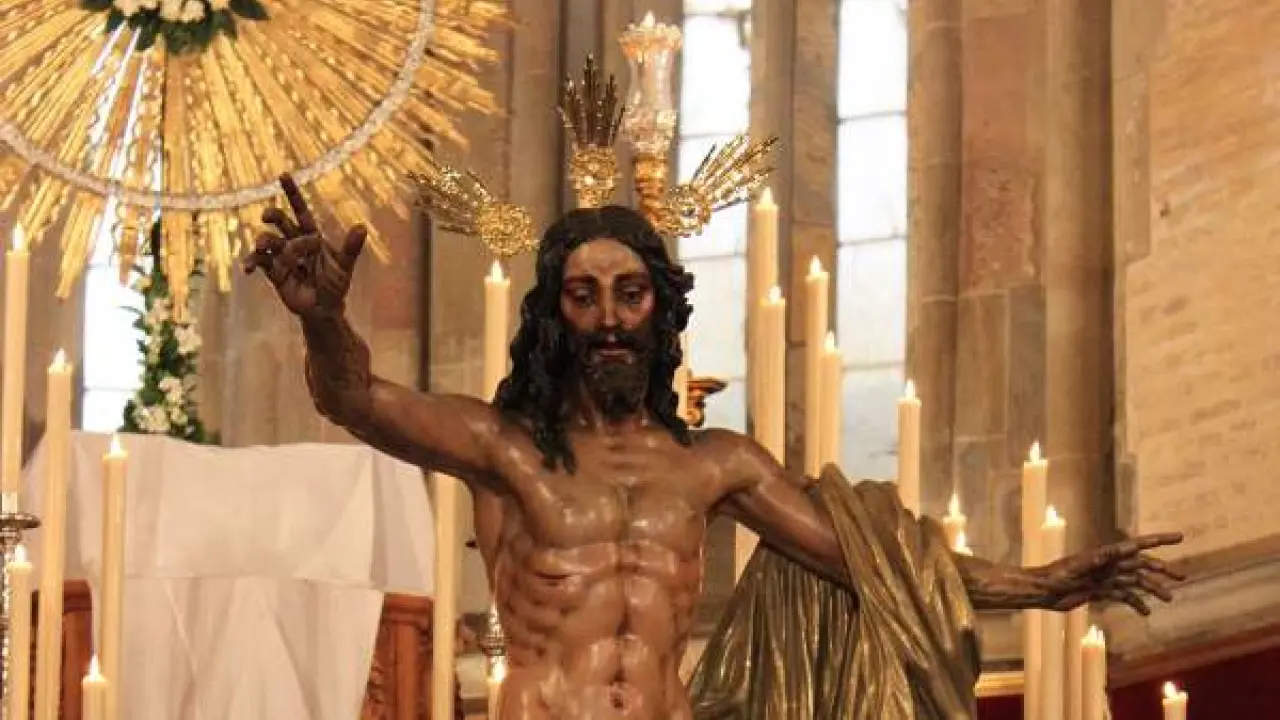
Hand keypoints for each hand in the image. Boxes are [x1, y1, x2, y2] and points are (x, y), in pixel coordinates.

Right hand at [243, 174, 365, 317]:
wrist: (324, 309)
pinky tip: (247, 268)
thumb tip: (362, 227)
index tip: (283, 174)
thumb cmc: (336, 284)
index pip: (300, 209)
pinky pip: (259, 262)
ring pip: (268, 241)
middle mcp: (294, 242)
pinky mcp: (273, 271)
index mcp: (311, 235)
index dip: (292, 192)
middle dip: (273, 215)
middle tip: (267, 216)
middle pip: (280, 221)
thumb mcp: (344, 266)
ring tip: (265, 247)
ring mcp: (281, 255)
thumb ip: (351, 248)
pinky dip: (251, 262)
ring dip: (265, 241)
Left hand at [1038, 532, 1184, 614]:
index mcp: (1107, 554)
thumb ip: (1096, 559)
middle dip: (1162, 569)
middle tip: (1181, 577)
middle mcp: (1110, 564)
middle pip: (1142, 565)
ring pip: (1136, 582)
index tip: (1180, 537)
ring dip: (1153, 589)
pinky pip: (1124, 596)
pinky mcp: (1101, 591)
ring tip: (1169, 599)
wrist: (1044, 591)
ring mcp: (1106, 578)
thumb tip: (1116, 551)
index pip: (1138, 545)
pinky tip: (1146, 613)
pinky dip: (1136, 603)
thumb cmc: (1057, 575)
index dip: (1159, 540)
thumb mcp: (1077, 567)